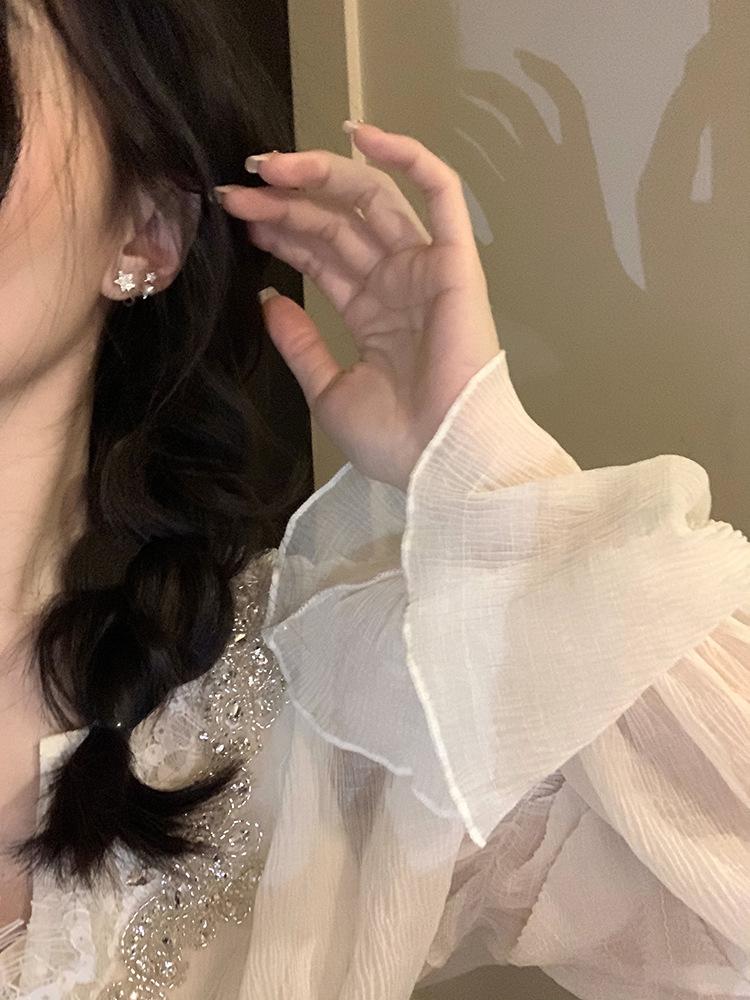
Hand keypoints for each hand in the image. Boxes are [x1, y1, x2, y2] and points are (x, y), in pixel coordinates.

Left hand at [215, 122, 501, 492]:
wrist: (442, 460)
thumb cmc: (393, 440)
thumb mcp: (327, 390)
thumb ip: (299, 343)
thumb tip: (267, 297)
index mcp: (370, 314)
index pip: (320, 255)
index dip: (280, 229)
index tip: (237, 215)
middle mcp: (396, 283)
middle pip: (336, 223)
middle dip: (285, 202)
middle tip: (236, 190)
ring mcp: (425, 268)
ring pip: (372, 201)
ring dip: (321, 177)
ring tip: (268, 166)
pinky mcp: (455, 261)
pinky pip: (441, 194)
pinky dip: (408, 157)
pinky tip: (360, 134)